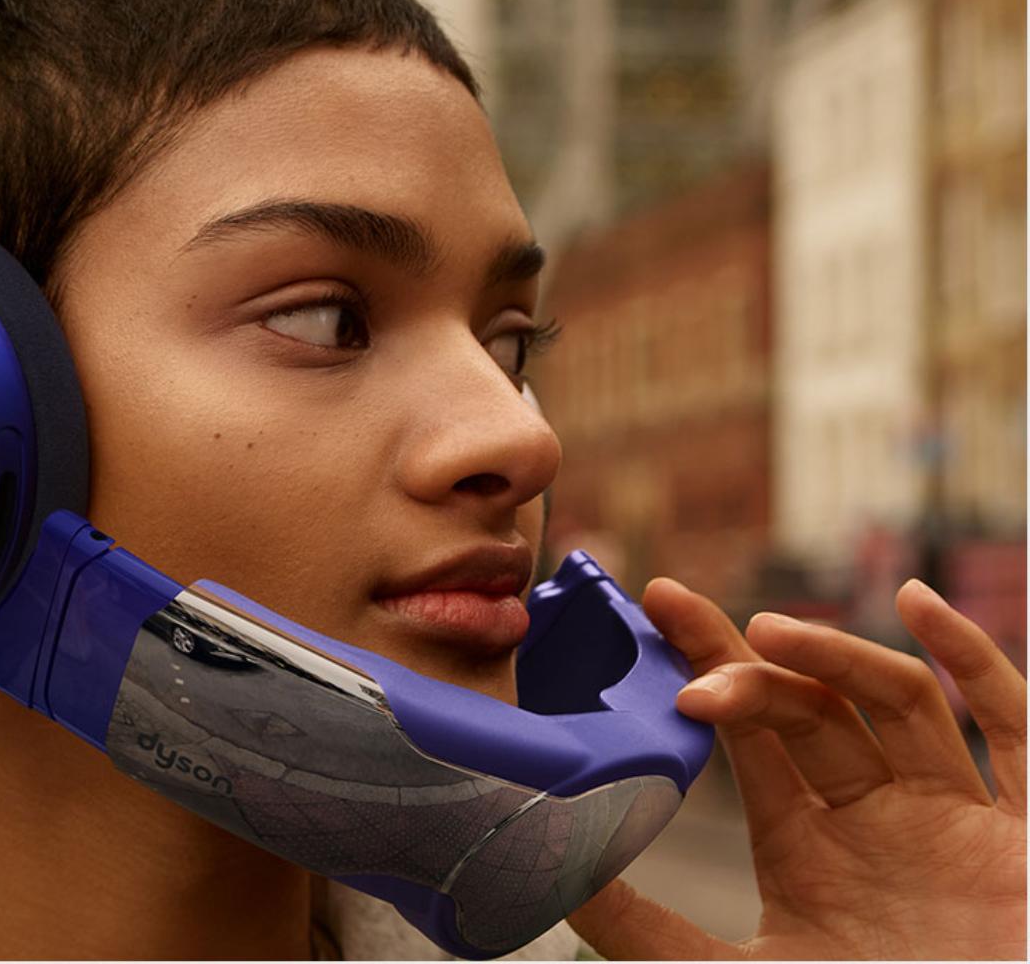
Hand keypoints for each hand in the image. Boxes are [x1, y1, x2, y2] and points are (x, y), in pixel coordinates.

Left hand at [568, 577, 1025, 959]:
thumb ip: (646, 931)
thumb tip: (550, 875)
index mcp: (808, 845)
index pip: (751, 729)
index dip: (707, 660)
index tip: (656, 602)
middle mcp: (879, 818)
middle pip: (812, 706)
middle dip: (749, 662)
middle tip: (680, 631)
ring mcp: (957, 820)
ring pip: (899, 703)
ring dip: (834, 655)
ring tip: (765, 632)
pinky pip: (1016, 729)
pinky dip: (972, 662)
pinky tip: (916, 605)